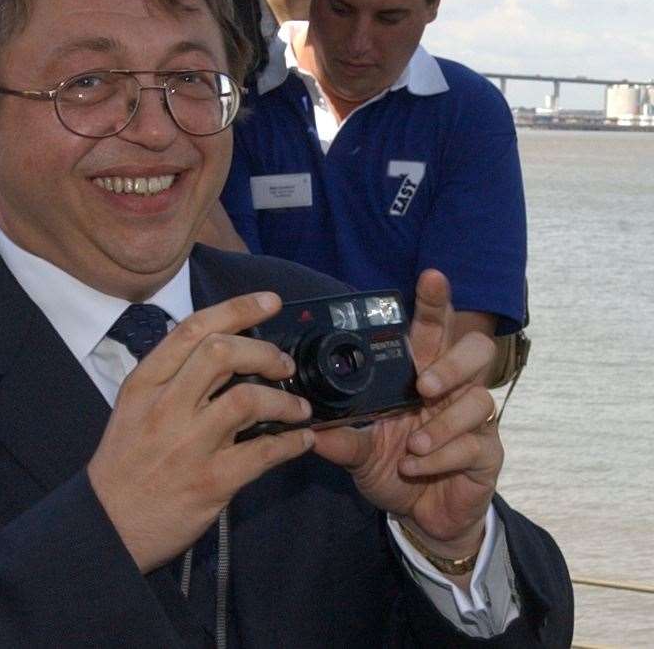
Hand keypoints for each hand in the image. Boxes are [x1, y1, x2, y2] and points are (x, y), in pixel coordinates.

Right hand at [87, 293, 314, 572]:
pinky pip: (263, 453)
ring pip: (247, 399)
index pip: (193, 330)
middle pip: (221, 353)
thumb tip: (219, 349)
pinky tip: (301, 440)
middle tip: (284, 364)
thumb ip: (170, 378)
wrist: (107, 525)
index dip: (237, 310)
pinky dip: (291, 442)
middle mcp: (164, 407)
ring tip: (298, 407)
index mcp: (144, 384)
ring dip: (284, 399)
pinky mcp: (210, 481)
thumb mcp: (134, 408)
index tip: (269, 302)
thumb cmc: (125, 464)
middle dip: (264, 352)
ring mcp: (187, 445)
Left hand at [311, 270, 500, 557]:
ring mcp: (474, 421)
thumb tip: (306, 423)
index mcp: (422, 375)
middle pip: (475, 351)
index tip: (431, 276)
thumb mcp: (357, 452)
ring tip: (411, 444)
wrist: (419, 517)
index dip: (435, 302)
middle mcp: (452, 390)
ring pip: (479, 400)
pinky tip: (416, 466)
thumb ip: (340, 436)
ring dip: (442, 423)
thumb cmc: (392, 468)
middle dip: (453, 362)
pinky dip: (441, 457)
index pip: (433, 330)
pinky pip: (475, 445)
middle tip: (424, 384)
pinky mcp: (487, 454)